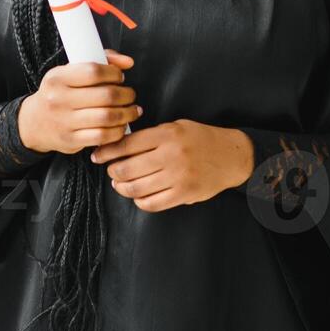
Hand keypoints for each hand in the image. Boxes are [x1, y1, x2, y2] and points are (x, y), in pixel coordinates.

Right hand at [18, 49, 138, 153]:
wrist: (34, 123)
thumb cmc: (59, 94)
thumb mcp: (70, 72)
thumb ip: (101, 61)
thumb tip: (128, 62)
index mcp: (58, 78)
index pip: (94, 71)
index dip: (114, 74)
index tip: (120, 77)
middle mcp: (58, 99)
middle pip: (105, 95)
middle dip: (126, 95)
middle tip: (130, 95)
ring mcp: (64, 121)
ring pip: (107, 117)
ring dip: (127, 114)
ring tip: (132, 110)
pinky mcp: (70, 140)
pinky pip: (102, 136)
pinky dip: (118, 131)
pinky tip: (121, 125)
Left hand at [93, 120, 254, 212]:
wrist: (231, 156)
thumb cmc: (201, 139)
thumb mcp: (177, 127)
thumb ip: (151, 136)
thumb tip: (119, 146)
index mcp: (167, 135)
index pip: (127, 145)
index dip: (107, 152)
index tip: (98, 156)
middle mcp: (171, 155)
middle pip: (126, 168)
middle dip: (112, 171)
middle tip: (111, 170)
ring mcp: (178, 177)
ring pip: (135, 188)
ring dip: (122, 187)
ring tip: (121, 184)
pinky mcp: (183, 194)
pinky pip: (151, 203)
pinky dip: (139, 200)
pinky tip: (139, 194)